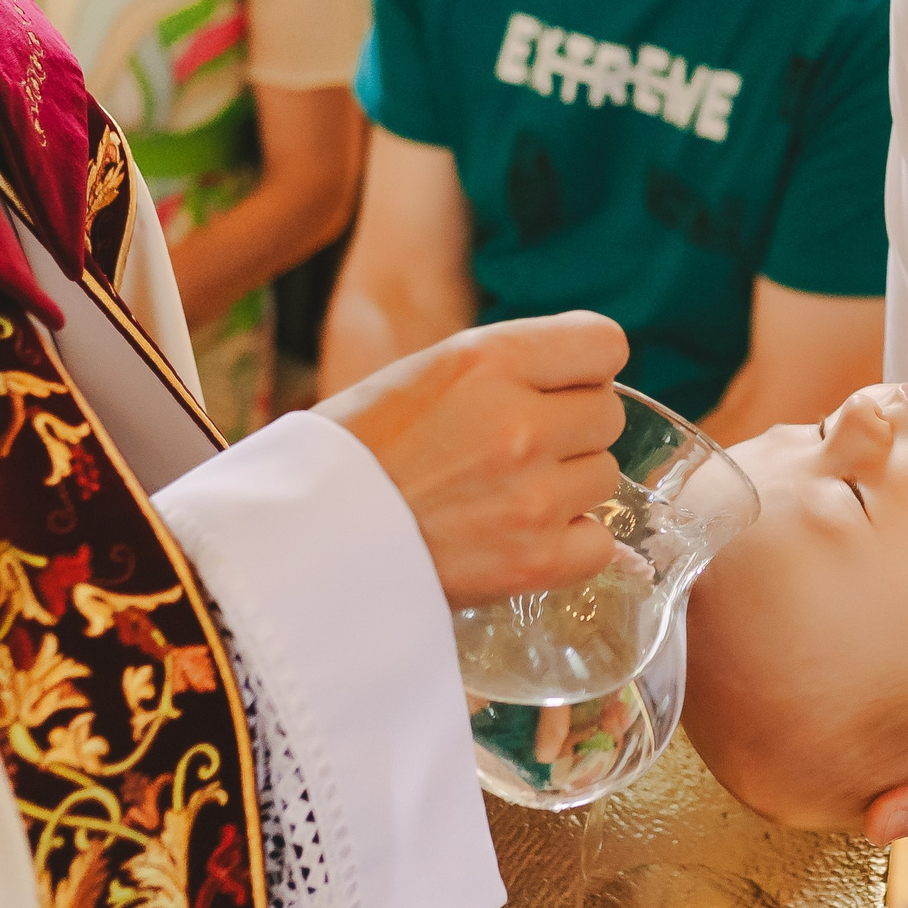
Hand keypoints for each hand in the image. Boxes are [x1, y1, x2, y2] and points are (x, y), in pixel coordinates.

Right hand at [317, 311, 626, 605]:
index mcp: (488, 360)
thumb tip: (579, 374)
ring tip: (503, 498)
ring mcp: (532, 496)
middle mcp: (519, 422)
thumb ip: (506, 368)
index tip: (558, 387)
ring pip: (604, 477)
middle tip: (515, 452)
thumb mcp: (424, 374)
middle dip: (571, 429)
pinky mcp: (534, 562)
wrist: (300, 547)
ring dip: (567, 488)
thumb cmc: (352, 454)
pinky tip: (518, 540)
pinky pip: (597, 543)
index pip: (606, 344)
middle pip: (608, 414)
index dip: (585, 367)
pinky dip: (567, 546)